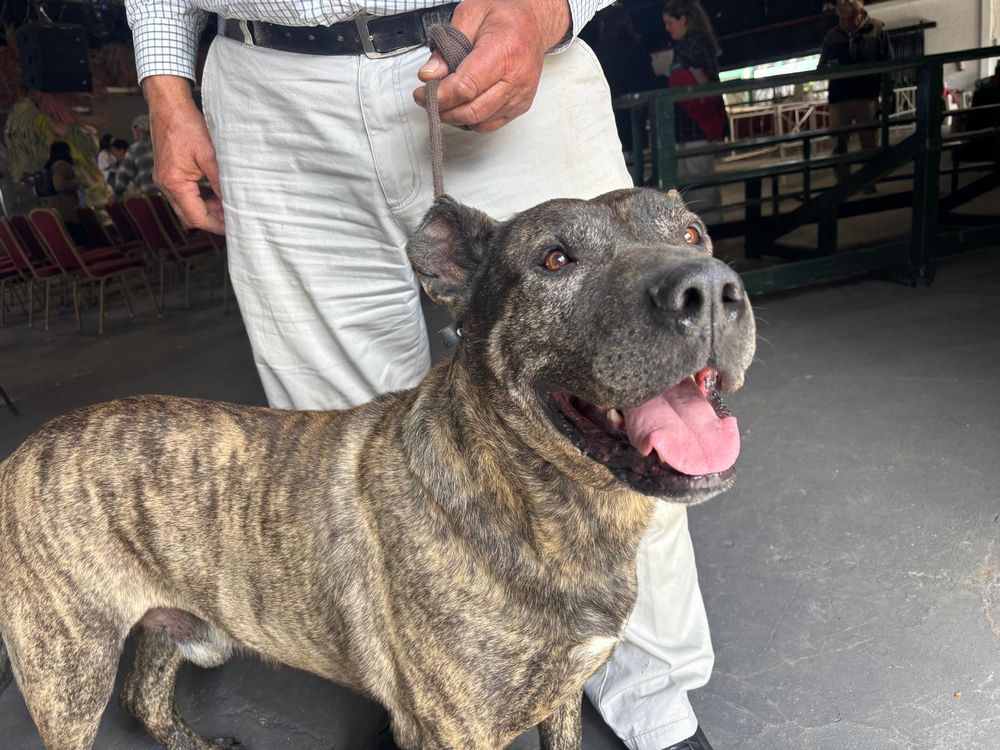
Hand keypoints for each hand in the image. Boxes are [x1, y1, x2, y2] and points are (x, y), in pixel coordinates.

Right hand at [142, 75, 224, 233]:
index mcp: (174, 183)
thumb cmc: (186, 125)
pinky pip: (183, 195)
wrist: (168, 105)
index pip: (196, 217)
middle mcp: (165, 185)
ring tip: (227, 204)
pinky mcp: (167, 173)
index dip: (216, 225)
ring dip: (207, 208)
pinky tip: (215, 193)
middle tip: (233, 216)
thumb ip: (220, 181)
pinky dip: (200, 198)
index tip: (233, 226)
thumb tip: (232, 202)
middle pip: (190, 216)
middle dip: (212, 219)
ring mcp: (164, 180)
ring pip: (187, 207)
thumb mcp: (209, 155)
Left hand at [412, 0, 570, 131]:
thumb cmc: (504, 16)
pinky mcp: (520, 107)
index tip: (422, 93)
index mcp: (504, 51)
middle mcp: (517, 77)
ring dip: (454, 117)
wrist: (534, 24)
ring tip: (443, 102)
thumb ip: (446, 45)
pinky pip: (489, 125)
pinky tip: (461, 106)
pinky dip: (470, 121)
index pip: (466, 87)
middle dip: (443, 110)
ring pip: (479, 122)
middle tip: (427, 100)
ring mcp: (520, 95)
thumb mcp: (470, 14)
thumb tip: (429, 75)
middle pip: (472, 110)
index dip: (440, 96)